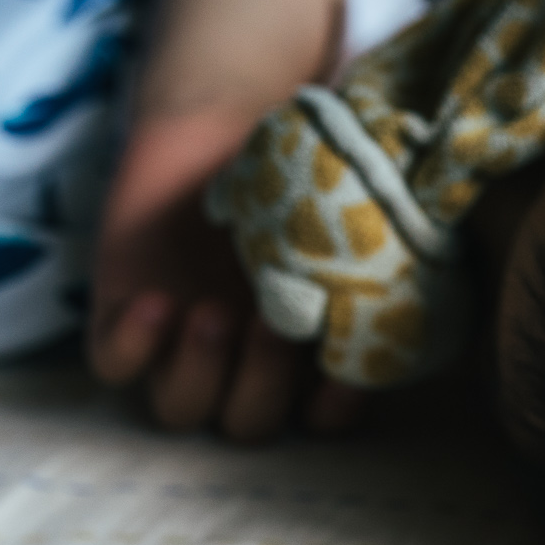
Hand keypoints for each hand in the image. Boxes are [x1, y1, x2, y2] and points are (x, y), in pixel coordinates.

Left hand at [87, 111, 361, 440]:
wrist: (223, 121)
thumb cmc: (302, 169)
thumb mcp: (347, 213)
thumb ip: (377, 256)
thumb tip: (431, 274)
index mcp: (304, 351)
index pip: (322, 415)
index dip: (333, 407)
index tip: (341, 366)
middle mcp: (242, 361)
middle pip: (250, 423)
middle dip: (263, 382)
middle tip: (271, 321)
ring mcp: (179, 345)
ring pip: (180, 409)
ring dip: (201, 373)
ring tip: (212, 313)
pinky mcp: (124, 315)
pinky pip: (113, 365)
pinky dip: (134, 346)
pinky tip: (158, 302)